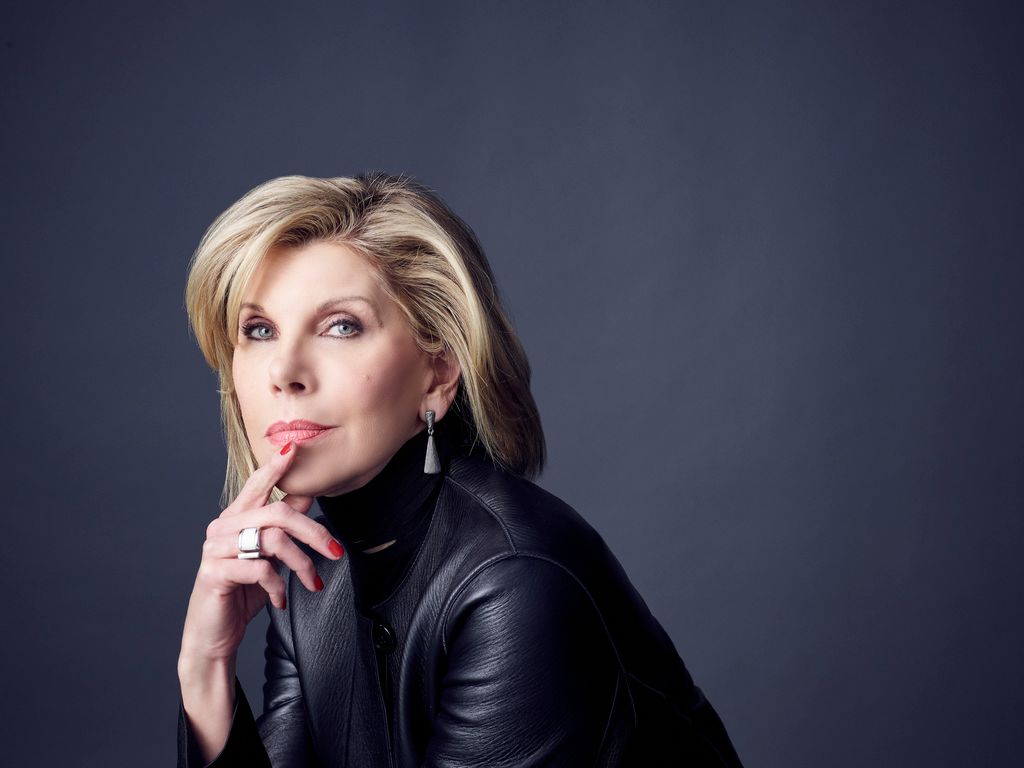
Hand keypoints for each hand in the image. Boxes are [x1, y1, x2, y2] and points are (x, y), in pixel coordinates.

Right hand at [178, 441, 343, 665]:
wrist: (214, 634)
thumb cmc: (242, 591)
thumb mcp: (269, 555)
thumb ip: (283, 525)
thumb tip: (307, 494)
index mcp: (236, 518)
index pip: (257, 484)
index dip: (276, 466)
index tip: (294, 446)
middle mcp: (223, 528)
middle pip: (277, 513)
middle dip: (313, 532)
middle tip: (334, 550)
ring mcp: (216, 549)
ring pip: (272, 541)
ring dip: (300, 564)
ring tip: (311, 582)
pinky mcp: (215, 572)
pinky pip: (259, 569)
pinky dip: (278, 585)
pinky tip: (280, 598)